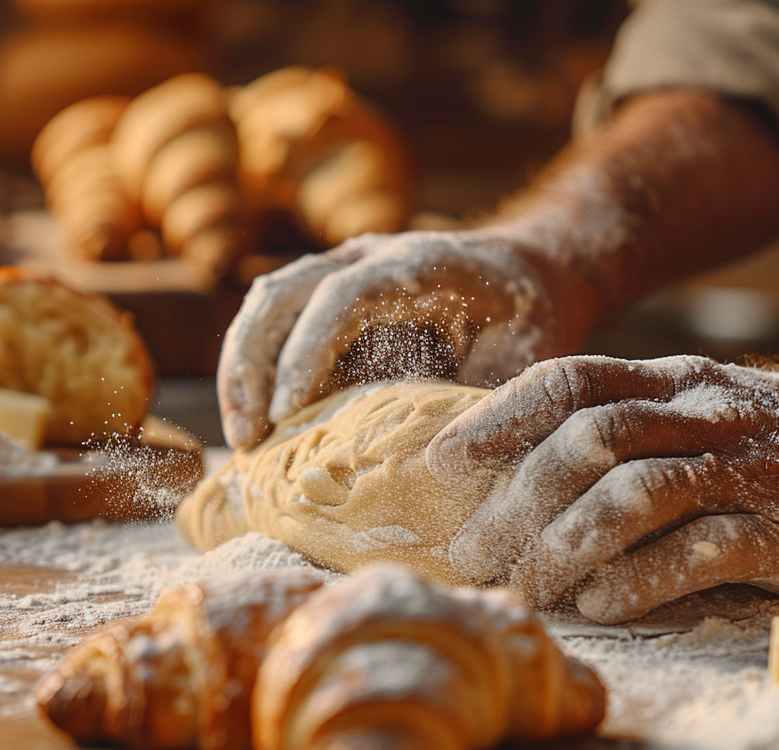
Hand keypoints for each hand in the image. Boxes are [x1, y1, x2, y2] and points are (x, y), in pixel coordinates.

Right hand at [217, 228, 591, 448]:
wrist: (536, 275)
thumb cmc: (532, 327)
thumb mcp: (523, 366)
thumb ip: (480, 403)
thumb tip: (433, 465)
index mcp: (422, 265)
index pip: (344, 296)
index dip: (307, 353)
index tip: (288, 416)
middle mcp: (373, 255)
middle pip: (283, 292)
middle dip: (253, 367)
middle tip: (248, 441)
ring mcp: (345, 266)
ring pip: (267, 302)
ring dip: (243, 369)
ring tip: (242, 439)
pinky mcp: (330, 289)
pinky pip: (275, 318)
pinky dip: (255, 368)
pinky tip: (258, 423)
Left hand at [426, 353, 778, 623]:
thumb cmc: (764, 443)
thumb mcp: (692, 410)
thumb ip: (616, 426)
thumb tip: (507, 470)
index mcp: (671, 382)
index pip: (570, 384)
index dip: (498, 420)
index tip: (440, 463)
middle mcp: (704, 417)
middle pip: (590, 442)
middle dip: (516, 500)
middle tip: (469, 553)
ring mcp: (748, 471)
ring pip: (635, 495)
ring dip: (564, 544)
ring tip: (523, 587)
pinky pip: (700, 552)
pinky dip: (638, 579)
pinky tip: (597, 604)